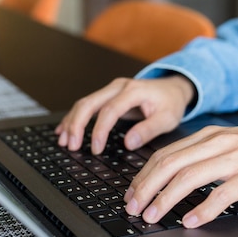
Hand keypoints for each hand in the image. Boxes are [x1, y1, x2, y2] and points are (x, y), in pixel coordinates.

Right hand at [55, 75, 195, 153]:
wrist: (173, 88)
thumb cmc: (171, 103)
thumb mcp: (167, 118)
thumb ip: (148, 130)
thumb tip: (129, 143)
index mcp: (134, 91)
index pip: (110, 110)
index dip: (100, 130)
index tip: (96, 149)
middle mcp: (119, 86)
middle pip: (90, 103)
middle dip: (77, 125)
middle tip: (72, 146)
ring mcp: (111, 89)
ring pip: (84, 103)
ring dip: (72, 122)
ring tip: (64, 141)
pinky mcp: (108, 95)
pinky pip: (87, 105)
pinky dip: (74, 117)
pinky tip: (64, 130)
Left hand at [124, 123, 237, 226]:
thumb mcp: (231, 143)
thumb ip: (205, 155)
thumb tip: (176, 178)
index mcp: (209, 135)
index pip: (165, 153)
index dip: (143, 174)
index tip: (131, 192)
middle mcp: (217, 142)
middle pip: (170, 163)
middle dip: (146, 187)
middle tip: (132, 207)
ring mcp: (235, 158)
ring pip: (189, 177)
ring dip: (166, 199)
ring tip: (152, 216)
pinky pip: (222, 193)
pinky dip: (203, 209)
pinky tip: (191, 221)